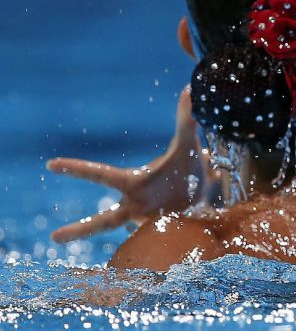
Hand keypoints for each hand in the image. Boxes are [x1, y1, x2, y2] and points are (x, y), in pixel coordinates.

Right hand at [47, 87, 207, 242]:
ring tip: (159, 234)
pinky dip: (172, 239)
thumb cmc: (189, 167)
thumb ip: (186, 120)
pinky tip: (179, 241)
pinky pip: (163, 238)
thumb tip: (189, 90)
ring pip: (138, 234)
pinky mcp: (163, 234)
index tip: (51, 165)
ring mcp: (147, 222)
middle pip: (103, 221)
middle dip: (80, 229)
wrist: (209, 192)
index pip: (100, 174)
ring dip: (148, 236)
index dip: (77, 168)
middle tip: (53, 238)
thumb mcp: (187, 145)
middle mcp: (135, 205)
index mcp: (133, 183)